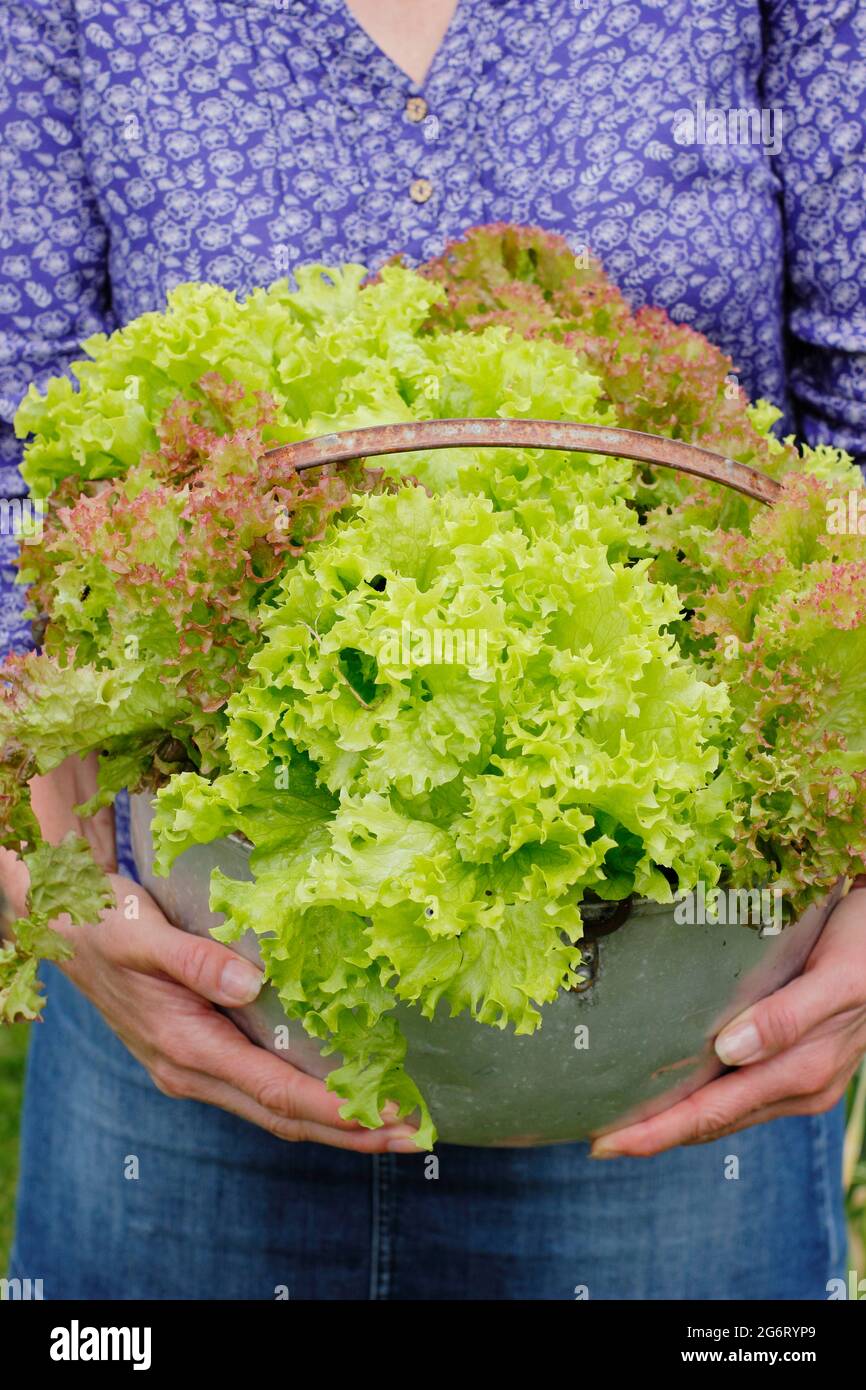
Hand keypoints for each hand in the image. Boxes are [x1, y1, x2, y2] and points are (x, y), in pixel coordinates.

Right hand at [58, 874, 419, 1152]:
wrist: (65, 930)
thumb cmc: (104, 925)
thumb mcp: (141, 934)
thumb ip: (195, 959)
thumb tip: (251, 984)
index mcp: (187, 1047)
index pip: (275, 1090)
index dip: (336, 1107)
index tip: (388, 1112)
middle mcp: (193, 1071)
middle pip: (284, 1116)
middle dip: (352, 1131)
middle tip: (414, 1135)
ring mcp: (195, 1070)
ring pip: (274, 1110)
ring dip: (335, 1122)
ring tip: (393, 1123)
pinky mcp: (200, 1056)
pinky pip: (261, 1090)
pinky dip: (306, 1100)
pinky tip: (340, 1091)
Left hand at [590, 885, 865, 1157]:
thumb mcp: (835, 976)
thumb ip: (788, 1017)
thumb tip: (729, 1051)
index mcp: (803, 1072)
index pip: (713, 1113)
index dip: (657, 1132)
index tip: (605, 1143)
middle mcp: (801, 1086)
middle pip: (712, 1121)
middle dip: (654, 1134)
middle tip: (596, 1140)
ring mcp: (802, 1078)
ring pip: (725, 1111)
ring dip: (676, 1121)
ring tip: (624, 1120)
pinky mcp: (802, 1061)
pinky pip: (741, 1092)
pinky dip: (703, 1098)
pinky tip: (676, 1088)